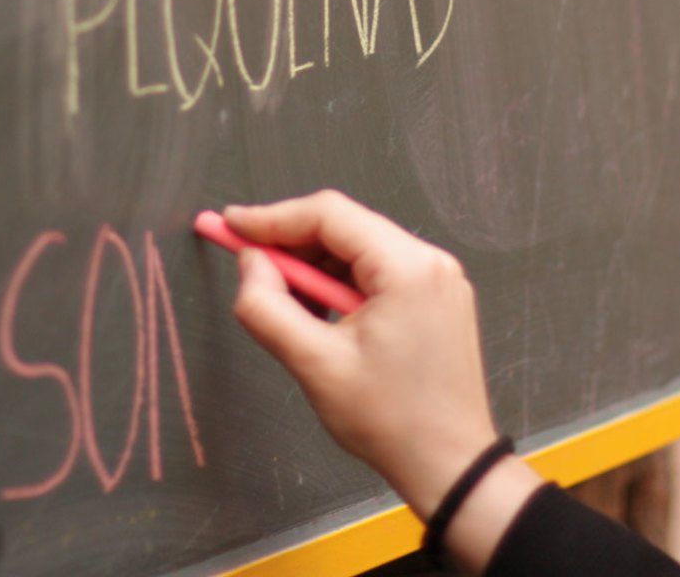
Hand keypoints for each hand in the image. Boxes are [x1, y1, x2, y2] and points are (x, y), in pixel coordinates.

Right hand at [224, 192, 544, 569]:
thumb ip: (268, 307)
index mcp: (408, 268)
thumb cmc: (391, 421)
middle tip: (249, 267)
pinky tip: (322, 318)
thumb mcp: (314, 365)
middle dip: (292, 245)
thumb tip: (250, 264)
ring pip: (360, 251)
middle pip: (346, 228)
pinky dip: (342, 285)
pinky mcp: (437, 299)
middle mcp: (431, 262)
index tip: (230, 225)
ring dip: (316, 269)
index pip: (329, 215)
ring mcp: (439, 280)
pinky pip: (379, 273)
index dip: (272, 218)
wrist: (449, 464)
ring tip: (288, 308)